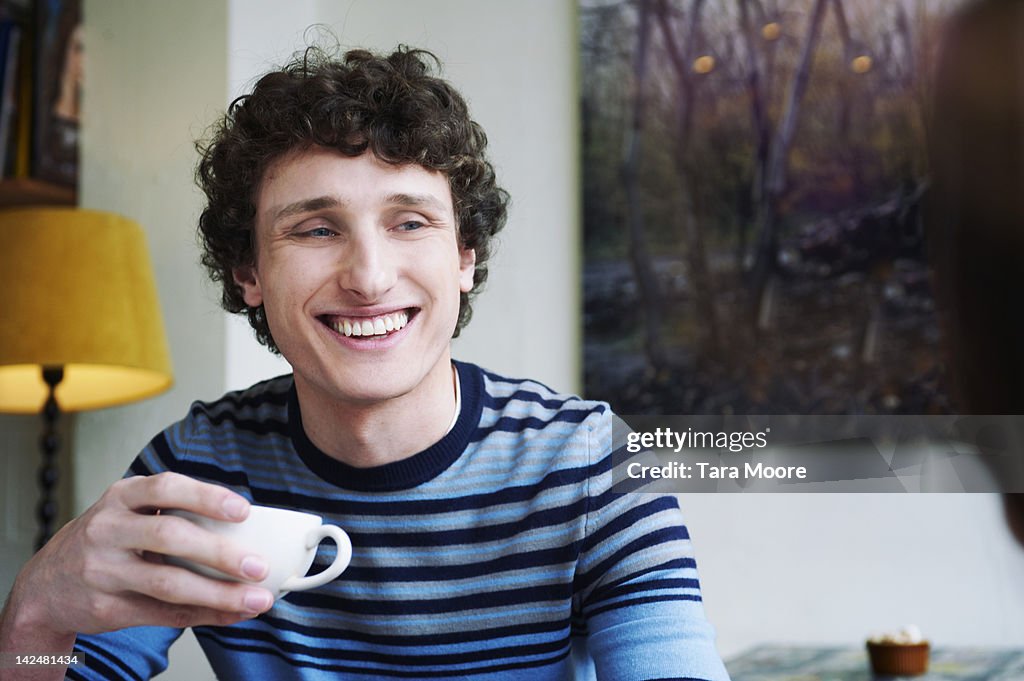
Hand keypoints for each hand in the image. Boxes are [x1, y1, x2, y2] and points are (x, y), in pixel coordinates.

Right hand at [3, 473, 274, 640]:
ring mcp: (104, 570)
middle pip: (170, 537)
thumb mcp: (128, 514)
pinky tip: (232, 613)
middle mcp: (108, 530)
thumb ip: (174, 514)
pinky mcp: (106, 607)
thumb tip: (248, 531)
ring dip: (219, 594)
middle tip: (258, 565)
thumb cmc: (109, 541)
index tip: (243, 510)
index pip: (165, 488)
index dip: (206, 497)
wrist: (45, 586)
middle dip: (220, 552)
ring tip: (256, 598)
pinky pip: (163, 613)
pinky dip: (204, 614)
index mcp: (120, 497)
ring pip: (168, 583)